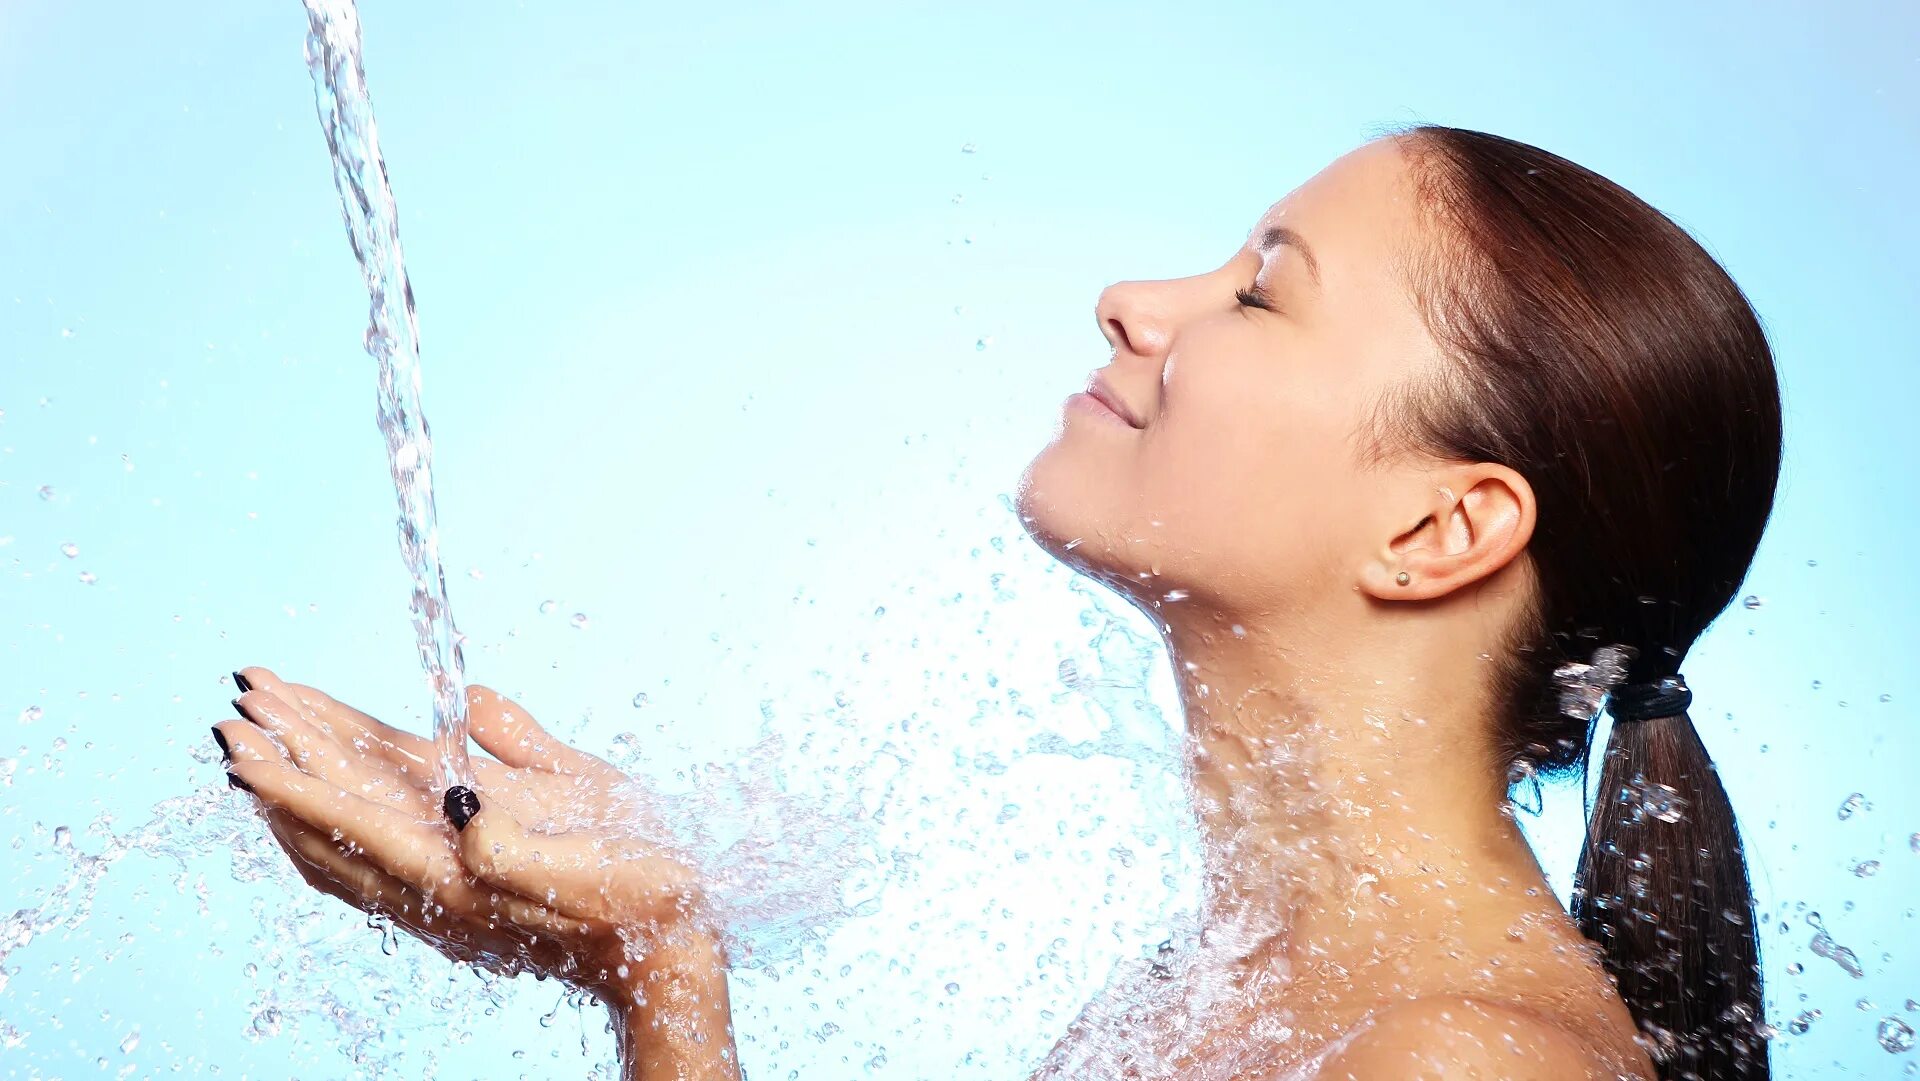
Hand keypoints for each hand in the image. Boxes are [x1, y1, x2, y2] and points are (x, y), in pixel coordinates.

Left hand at [214, 666, 714, 1000]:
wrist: (662, 954)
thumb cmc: (641, 893)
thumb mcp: (589, 843)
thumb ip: (520, 794)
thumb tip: (465, 739)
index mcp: (459, 870)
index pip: (350, 813)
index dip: (293, 771)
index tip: (245, 731)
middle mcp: (435, 882)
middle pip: (333, 812)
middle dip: (284, 754)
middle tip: (240, 699)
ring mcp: (440, 885)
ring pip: (342, 827)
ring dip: (298, 775)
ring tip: (261, 725)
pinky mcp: (458, 881)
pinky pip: (369, 843)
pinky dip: (331, 806)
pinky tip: (324, 780)